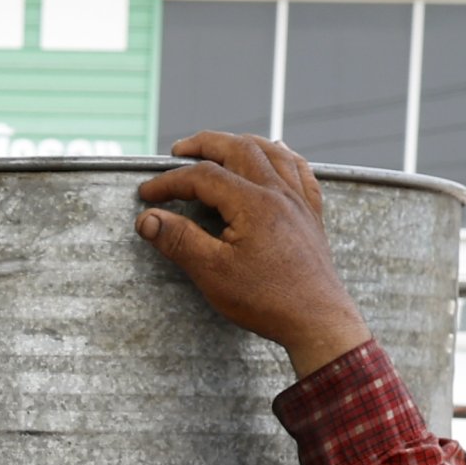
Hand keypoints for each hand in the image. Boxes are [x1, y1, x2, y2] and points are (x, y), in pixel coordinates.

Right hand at [135, 131, 372, 376]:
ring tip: (221, 145)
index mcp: (253, 203)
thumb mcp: (213, 273)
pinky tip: (276, 156)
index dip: (170, 182)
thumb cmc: (268, 300)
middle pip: (239, 149)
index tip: (148, 195)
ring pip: (272, 152)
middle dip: (205, 144)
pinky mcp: (310, 215)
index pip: (203, 176)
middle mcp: (279, 193)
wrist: (317, 321)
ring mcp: (299, 201)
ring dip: (242, 143)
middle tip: (179, 150)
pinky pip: (300, 171)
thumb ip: (178, 240)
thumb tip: (148, 219)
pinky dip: (283, 156)